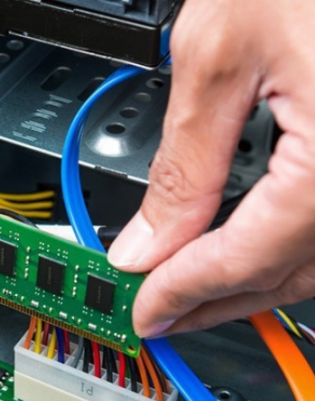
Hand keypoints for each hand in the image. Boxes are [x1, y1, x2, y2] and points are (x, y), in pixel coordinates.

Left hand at [107, 0, 314, 337]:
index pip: (248, 257)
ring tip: (196, 288)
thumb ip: (182, 165)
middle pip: (290, 272)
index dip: (185, 290)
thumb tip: (149, 240)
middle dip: (217, 299)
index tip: (144, 308)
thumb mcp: (218, 56)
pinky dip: (289, 244)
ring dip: (254, 280)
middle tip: (162, 311)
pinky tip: (253, 243)